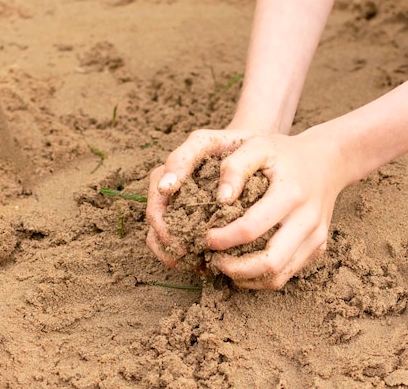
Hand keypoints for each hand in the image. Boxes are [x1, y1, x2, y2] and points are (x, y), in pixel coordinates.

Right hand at [146, 128, 254, 267]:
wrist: (253, 149)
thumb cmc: (228, 144)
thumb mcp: (205, 142)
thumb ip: (182, 158)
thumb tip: (164, 189)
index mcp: (165, 178)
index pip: (154, 210)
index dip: (164, 231)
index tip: (182, 246)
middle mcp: (167, 195)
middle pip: (156, 231)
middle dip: (170, 249)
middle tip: (191, 260)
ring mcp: (179, 208)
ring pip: (163, 242)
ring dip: (176, 257)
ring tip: (198, 266)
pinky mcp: (194, 220)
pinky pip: (181, 245)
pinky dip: (189, 257)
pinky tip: (206, 263)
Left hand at [208, 132, 343, 289]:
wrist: (329, 161)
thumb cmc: (285, 153)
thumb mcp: (258, 146)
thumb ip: (235, 167)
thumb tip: (221, 200)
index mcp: (290, 195)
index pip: (250, 229)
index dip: (223, 238)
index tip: (205, 237)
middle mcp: (307, 221)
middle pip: (269, 263)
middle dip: (235, 269)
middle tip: (214, 260)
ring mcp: (316, 237)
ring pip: (279, 276)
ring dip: (247, 278)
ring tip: (225, 266)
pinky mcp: (318, 247)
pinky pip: (288, 273)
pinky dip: (262, 276)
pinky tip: (243, 265)